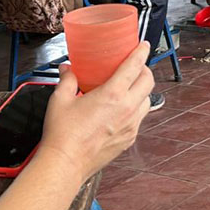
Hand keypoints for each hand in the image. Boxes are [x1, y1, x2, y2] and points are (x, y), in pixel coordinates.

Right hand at [37, 42, 153, 181]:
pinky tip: (123, 110)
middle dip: (145, 70)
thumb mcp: (61, 100)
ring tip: (130, 88)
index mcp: (112, 95)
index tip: (143, 46)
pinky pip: (139, 119)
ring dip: (142, 91)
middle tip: (136, 67)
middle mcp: (127, 109)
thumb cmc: (63, 134)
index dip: (141, 52)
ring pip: (148, 101)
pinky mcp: (129, 139)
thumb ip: (67, 80)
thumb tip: (67, 69)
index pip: (134, 66)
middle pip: (148, 82)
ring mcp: (131, 125)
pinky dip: (135, 110)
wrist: (66, 163)